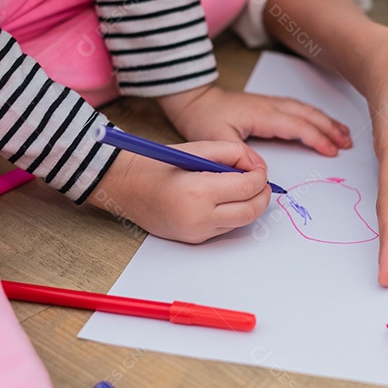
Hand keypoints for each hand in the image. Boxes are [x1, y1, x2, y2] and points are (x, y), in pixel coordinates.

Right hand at [91, 141, 271, 243]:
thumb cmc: (158, 164)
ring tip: (244, 187)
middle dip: (263, 195)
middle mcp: (198, 218)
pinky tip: (226, 199)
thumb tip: (258, 167)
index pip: (247, 188)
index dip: (260, 176)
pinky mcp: (194, 240)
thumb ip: (233, 153)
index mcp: (198, 192)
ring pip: (241, 223)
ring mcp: (196, 233)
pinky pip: (226, 228)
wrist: (124, 186)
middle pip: (251, 211)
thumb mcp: (197, 148)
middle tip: (261, 181)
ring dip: (250, 205)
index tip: (259, 168)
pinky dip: (234, 213)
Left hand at [156, 85, 351, 156]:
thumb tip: (262, 170)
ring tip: (343, 133)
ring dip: (326, 121)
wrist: (194, 98)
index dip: (318, 139)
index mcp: (263, 114)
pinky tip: (321, 121)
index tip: (332, 151)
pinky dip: (314, 116)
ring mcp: (271, 102)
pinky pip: (298, 108)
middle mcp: (271, 105)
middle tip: (348, 143)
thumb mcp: (217, 140)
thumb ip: (240, 155)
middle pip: (309, 116)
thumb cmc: (203, 117)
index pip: (298, 126)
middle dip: (331, 129)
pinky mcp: (268, 104)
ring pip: (306, 110)